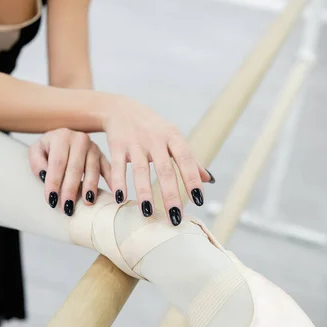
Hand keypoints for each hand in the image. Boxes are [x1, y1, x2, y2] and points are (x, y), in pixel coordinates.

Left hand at [28, 128, 110, 215]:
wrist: (63, 138)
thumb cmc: (49, 148)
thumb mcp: (36, 150)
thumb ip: (37, 162)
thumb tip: (45, 175)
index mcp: (62, 136)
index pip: (57, 163)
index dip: (54, 182)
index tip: (51, 200)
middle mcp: (80, 139)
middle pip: (75, 168)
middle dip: (71, 189)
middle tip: (67, 207)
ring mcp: (94, 147)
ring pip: (93, 170)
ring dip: (90, 187)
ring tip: (87, 203)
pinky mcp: (103, 155)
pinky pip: (108, 169)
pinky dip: (111, 181)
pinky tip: (115, 194)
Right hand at [103, 95, 213, 224]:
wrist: (122, 109)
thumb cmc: (154, 129)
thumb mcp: (173, 138)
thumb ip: (190, 160)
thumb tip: (209, 180)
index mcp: (174, 137)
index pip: (187, 160)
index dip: (193, 180)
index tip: (199, 201)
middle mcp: (156, 139)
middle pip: (165, 170)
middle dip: (170, 194)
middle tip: (175, 218)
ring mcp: (136, 142)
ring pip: (141, 170)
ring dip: (144, 192)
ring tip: (148, 213)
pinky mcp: (117, 145)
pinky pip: (118, 166)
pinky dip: (119, 181)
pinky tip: (120, 198)